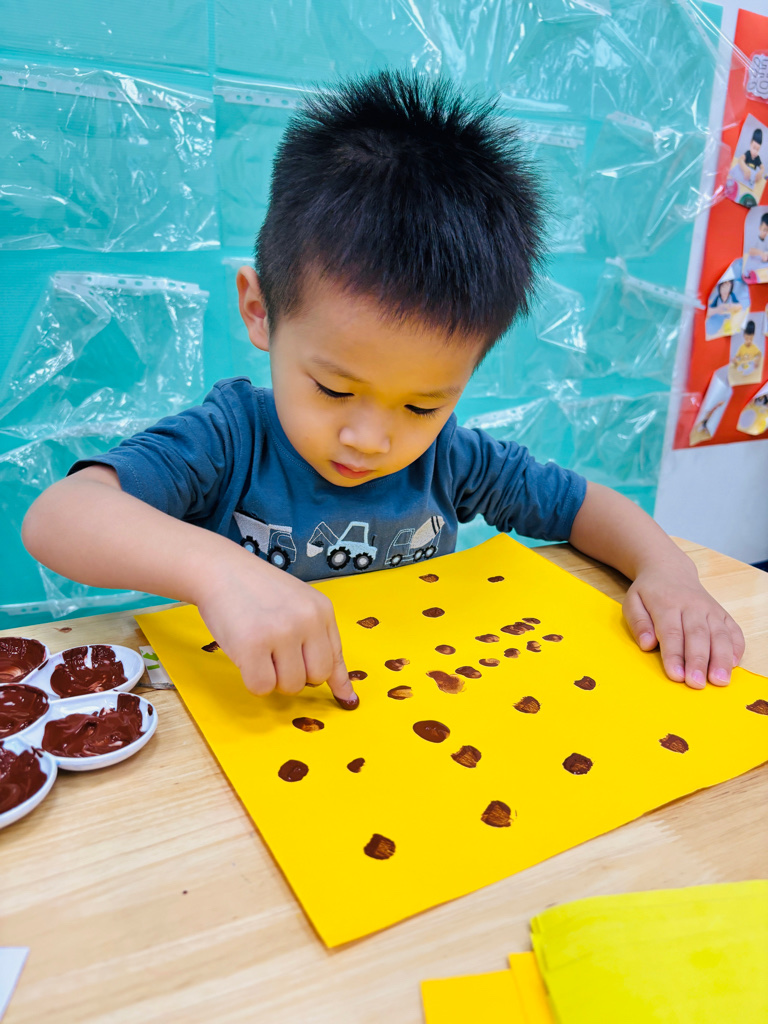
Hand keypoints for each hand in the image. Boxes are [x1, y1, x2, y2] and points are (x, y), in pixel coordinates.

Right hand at [195, 551, 357, 705]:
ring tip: (260, 651)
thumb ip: (319, 643)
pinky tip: (246, 657)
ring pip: (290, 686)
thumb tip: (347, 695)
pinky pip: (262, 687)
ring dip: (273, 678)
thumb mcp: (298, 606)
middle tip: (277, 658)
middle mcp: (307, 620)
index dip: (336, 682)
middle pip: (316, 678)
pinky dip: (253, 680)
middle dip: (296, 677)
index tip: (346, 701)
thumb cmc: (258, 591)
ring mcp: (281, 632)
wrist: (220, 570)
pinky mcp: (252, 645)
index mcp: (322, 610)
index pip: (336, 658)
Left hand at [623, 563, 744, 687]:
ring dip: (720, 659)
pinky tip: (732, 664)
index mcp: (667, 603)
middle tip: (697, 684)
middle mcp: (692, 606)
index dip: (674, 655)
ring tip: (719, 681)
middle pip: (697, 635)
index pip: (671, 632)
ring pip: (719, 634)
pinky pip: (733, 630)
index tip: (676, 675)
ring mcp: (710, 609)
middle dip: (698, 661)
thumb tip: (647, 644)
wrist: (670, 570)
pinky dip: (736, 647)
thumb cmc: (649, 592)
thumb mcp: (632, 602)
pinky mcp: (722, 612)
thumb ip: (638, 623)